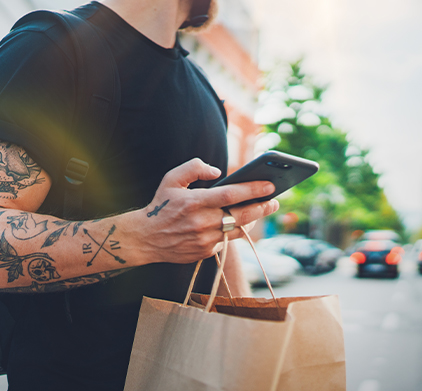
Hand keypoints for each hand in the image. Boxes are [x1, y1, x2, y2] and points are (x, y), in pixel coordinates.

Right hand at [128, 158, 279, 264]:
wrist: (146, 238)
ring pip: (238, 230)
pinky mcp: (206, 252)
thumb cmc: (161, 205)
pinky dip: (235, 231)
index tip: (270, 185)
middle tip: (275, 201)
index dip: (253, 190)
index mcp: (195, 202)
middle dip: (262, 207)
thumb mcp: (171, 179)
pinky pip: (227, 240)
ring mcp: (205, 239)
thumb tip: (217, 171)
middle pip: (241, 215)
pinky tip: (241, 222)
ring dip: (253, 220)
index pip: (231, 195)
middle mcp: (202, 222)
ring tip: (263, 210)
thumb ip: (194, 168)